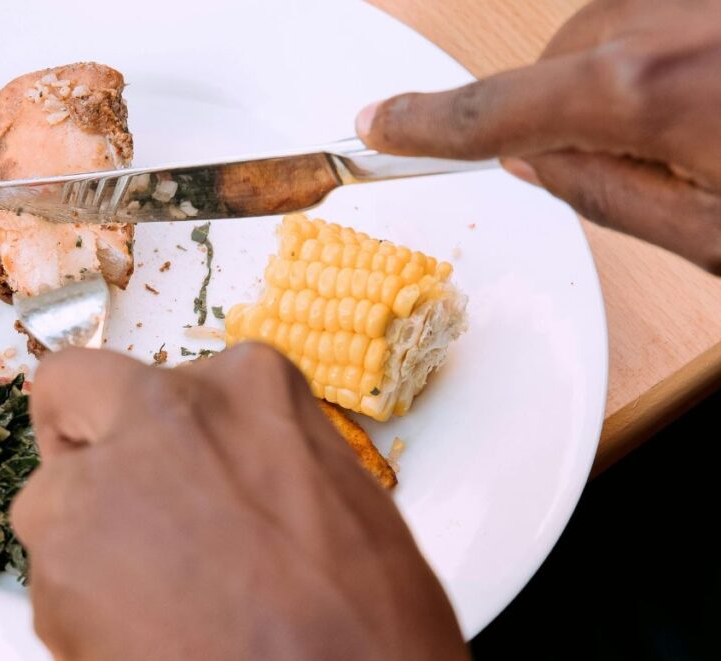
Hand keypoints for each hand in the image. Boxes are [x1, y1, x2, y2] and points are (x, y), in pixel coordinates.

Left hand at [11, 345, 506, 660]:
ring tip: (160, 607)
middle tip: (120, 508)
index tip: (154, 462)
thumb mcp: (334, 496)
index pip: (157, 376)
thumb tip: (214, 472)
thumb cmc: (373, 627)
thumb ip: (255, 457)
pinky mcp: (56, 576)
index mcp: (243, 385)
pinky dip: (88, 615)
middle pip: (71, 395)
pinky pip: (57, 586)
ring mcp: (95, 490)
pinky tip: (155, 650)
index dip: (149, 427)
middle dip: (83, 440)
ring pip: (52, 503)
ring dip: (88, 544)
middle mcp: (157, 415)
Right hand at [356, 0, 720, 273]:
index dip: (425, 125)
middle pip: (556, 63)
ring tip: (697, 127)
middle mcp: (669, 23)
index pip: (493, 110)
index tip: (379, 125)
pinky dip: (660, 58)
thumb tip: (533, 161)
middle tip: (638, 160)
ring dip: (622, 81)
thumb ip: (606, 194)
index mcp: (649, 89)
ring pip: (609, 33)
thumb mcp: (707, 231)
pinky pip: (656, 19)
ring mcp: (697, 1)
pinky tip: (708, 94)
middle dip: (568, 113)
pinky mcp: (715, 0)